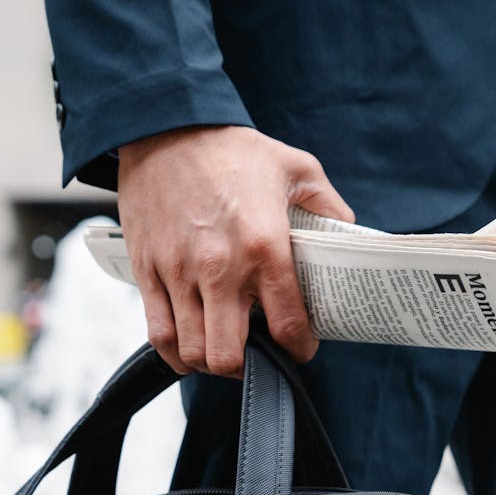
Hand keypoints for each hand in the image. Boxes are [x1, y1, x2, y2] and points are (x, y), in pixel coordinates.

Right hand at [117, 125, 353, 375]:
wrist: (165, 126)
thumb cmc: (230, 148)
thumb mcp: (297, 167)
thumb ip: (329, 205)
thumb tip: (347, 234)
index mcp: (265, 247)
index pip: (288, 325)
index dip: (300, 349)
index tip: (302, 347)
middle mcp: (221, 269)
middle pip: (230, 356)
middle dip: (251, 367)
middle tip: (260, 355)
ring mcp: (179, 274)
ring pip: (192, 353)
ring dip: (212, 363)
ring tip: (226, 351)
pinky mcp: (148, 271)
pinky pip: (158, 334)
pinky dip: (175, 353)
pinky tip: (190, 349)